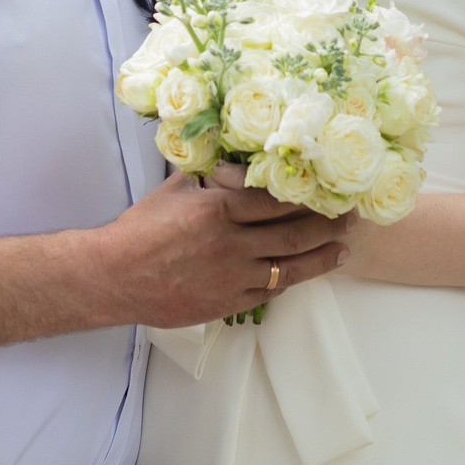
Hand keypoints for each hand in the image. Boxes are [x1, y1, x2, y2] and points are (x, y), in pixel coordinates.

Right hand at [94, 172, 352, 328]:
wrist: (115, 276)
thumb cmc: (140, 229)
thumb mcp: (175, 190)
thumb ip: (209, 178)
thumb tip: (234, 162)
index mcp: (218, 208)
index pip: (275, 200)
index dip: (306, 195)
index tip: (327, 188)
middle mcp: (231, 243)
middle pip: (293, 233)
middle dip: (326, 225)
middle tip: (349, 216)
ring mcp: (232, 276)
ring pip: (290, 266)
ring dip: (321, 256)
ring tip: (342, 248)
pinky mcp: (228, 301)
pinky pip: (270, 290)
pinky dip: (292, 278)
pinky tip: (306, 271)